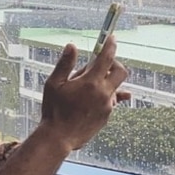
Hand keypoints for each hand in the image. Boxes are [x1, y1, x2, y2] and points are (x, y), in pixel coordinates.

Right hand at [39, 34, 128, 151]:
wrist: (60, 137)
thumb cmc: (53, 110)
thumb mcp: (54, 84)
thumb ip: (65, 64)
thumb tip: (71, 46)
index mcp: (90, 82)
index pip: (106, 58)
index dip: (110, 46)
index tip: (112, 38)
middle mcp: (103, 93)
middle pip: (121, 72)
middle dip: (114, 64)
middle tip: (102, 63)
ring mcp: (107, 105)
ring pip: (115, 87)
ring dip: (105, 81)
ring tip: (87, 86)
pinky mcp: (107, 115)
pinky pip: (112, 100)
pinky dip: (105, 95)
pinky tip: (98, 97)